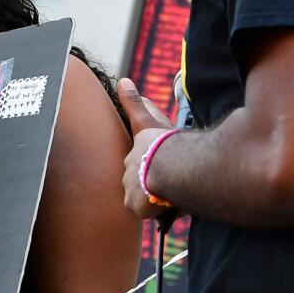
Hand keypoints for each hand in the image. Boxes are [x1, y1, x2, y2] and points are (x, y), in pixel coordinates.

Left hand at [118, 78, 173, 218]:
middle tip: (168, 185)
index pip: (140, 164)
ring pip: (144, 198)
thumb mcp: (148, 119)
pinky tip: (169, 206)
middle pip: (141, 182)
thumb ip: (134, 103)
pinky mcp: (133, 205)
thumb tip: (121, 81)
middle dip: (152, 185)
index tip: (159, 171)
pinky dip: (158, 210)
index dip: (151, 168)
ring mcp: (129, 189)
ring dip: (157, 198)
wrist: (169, 163)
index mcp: (134, 154)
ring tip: (172, 196)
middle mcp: (127, 172)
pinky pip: (146, 212)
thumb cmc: (165, 141)